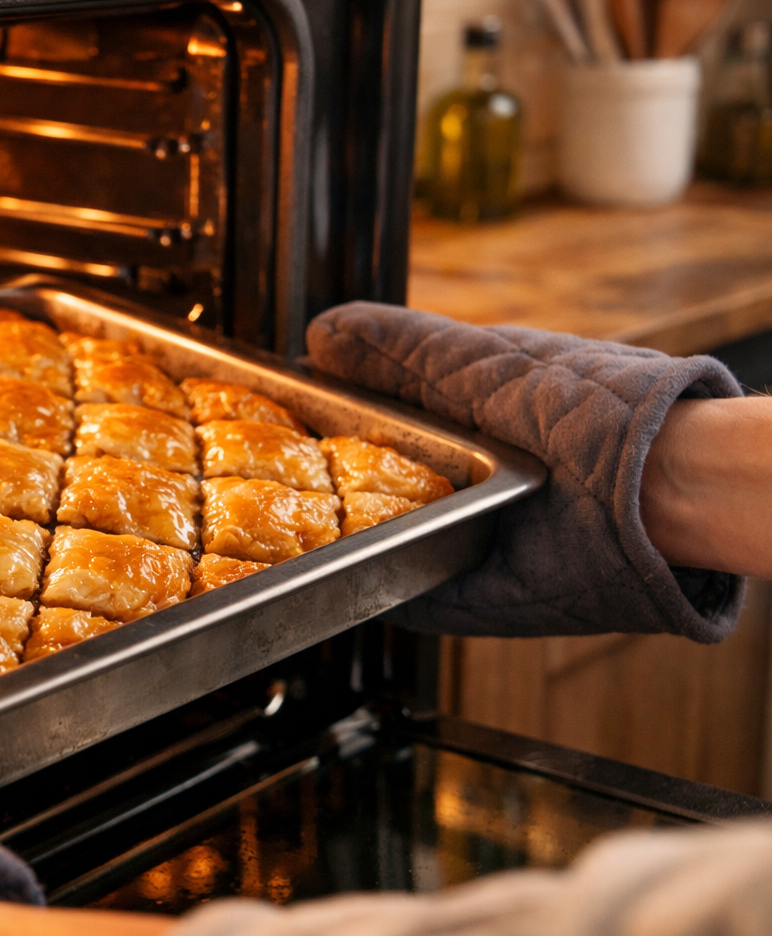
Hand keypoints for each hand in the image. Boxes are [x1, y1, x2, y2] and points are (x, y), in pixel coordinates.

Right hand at [306, 302, 745, 642]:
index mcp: (469, 416)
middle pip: (374, 486)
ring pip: (388, 545)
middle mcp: (471, 481)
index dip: (326, 418)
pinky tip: (347, 578)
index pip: (376, 416)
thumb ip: (398, 346)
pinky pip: (418, 601)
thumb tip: (320, 333)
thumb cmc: (588, 408)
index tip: (276, 416)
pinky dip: (385, 593)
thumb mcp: (477, 359)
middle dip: (325, 490)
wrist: (665, 489)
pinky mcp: (483, 597)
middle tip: (269, 483)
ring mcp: (476, 542)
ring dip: (347, 545)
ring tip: (293, 535)